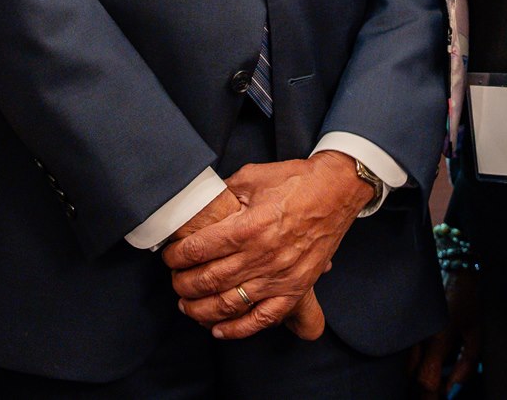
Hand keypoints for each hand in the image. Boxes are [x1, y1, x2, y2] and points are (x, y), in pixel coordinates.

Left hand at [166, 184, 326, 339]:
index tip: (169, 256)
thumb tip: (199, 204)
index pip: (199, 249)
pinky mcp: (296, 287)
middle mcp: (262, 255)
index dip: (176, 256)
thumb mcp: (253, 177)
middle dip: (183, 283)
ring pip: (229, 304)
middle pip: (209, 280)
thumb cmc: (295, 180)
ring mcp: (280, 276)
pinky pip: (263, 318)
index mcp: (249, 226)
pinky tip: (218, 329)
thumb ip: (224, 193)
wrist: (337, 190)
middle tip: (174, 280)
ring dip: (201, 309)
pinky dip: (238, 328)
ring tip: (187, 305)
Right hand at [409, 265, 479, 397]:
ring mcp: (409, 329)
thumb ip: (465, 366)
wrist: (453, 267)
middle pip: (411, 376)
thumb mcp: (475, 335)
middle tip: (437, 392)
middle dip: (422, 390)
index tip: (441, 398)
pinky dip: (412, 363)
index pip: (425, 379)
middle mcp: (418, 335)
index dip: (432, 395)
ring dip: (416, 376)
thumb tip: (451, 391)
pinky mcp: (406, 325)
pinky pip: (404, 352)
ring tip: (433, 376)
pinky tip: (425, 361)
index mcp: (438, 338)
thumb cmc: (468, 301)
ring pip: (404, 366)